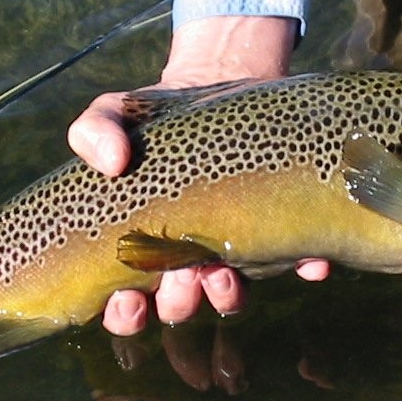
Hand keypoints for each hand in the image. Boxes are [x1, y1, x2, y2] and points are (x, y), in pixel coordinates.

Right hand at [67, 15, 330, 334]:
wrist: (212, 85)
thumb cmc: (154, 118)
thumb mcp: (113, 116)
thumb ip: (95, 133)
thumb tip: (111, 161)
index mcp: (141, 249)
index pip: (126, 305)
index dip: (124, 314)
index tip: (125, 298)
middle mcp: (186, 260)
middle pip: (179, 307)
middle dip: (177, 302)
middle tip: (180, 275)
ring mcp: (233, 249)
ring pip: (230, 297)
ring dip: (226, 294)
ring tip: (223, 271)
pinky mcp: (278, 229)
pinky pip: (299, 260)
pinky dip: (305, 265)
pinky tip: (307, 261)